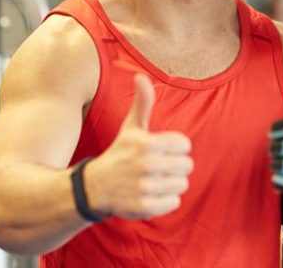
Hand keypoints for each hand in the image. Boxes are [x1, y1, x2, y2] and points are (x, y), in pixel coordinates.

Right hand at [86, 74, 193, 218]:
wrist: (94, 187)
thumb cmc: (120, 153)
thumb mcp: (131, 127)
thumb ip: (142, 103)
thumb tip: (141, 76)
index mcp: (147, 143)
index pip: (185, 145)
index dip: (175, 148)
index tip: (160, 151)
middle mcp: (146, 165)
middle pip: (187, 166)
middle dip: (174, 166)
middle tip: (157, 167)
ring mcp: (145, 187)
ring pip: (182, 185)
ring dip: (170, 183)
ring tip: (153, 180)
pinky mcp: (144, 207)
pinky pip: (174, 202)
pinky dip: (165, 200)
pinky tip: (150, 194)